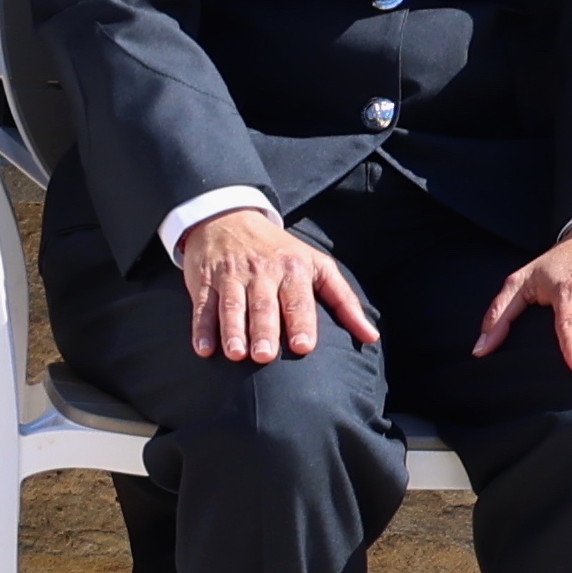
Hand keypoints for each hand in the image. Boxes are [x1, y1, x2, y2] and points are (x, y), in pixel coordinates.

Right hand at [175, 205, 378, 367]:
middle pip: (263, 304)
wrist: (228, 217)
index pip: (297, 298)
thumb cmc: (280, 251)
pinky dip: (200, 327)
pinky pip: (202, 305)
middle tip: (264, 356)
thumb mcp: (317, 266)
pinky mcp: (204, 279)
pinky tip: (203, 348)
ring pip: (231, 304)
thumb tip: (371, 337)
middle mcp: (261, 271)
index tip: (302, 346)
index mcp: (292, 268)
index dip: (300, 321)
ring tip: (236, 354)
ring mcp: (230, 274)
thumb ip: (344, 301)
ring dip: (232, 329)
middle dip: (263, 329)